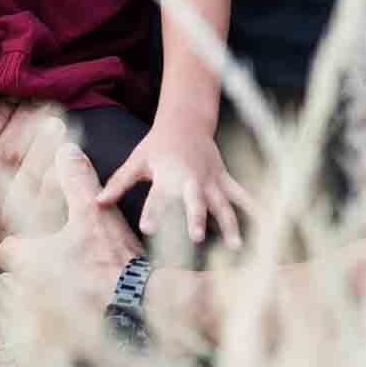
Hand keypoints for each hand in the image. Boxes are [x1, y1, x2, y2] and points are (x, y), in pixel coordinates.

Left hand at [0, 143, 141, 297]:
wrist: (137, 304)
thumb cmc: (109, 259)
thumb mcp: (94, 212)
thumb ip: (77, 180)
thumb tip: (66, 151)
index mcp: (27, 259)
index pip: (7, 248)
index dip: (21, 238)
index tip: (41, 233)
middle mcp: (28, 288)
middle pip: (24, 270)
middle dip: (41, 261)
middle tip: (65, 248)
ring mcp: (44, 312)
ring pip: (40, 291)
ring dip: (55, 282)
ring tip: (82, 270)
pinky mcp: (64, 326)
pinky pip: (57, 312)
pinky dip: (70, 302)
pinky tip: (93, 291)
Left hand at [97, 122, 250, 247]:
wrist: (186, 121)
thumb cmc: (157, 145)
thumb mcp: (136, 161)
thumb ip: (118, 182)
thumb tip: (97, 203)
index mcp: (167, 175)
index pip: (157, 196)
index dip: (153, 211)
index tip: (148, 228)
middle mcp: (191, 179)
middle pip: (195, 201)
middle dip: (196, 219)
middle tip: (195, 238)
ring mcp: (211, 179)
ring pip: (223, 202)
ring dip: (230, 223)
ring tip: (237, 246)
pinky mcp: (224, 178)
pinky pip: (241, 194)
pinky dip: (254, 207)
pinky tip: (268, 223)